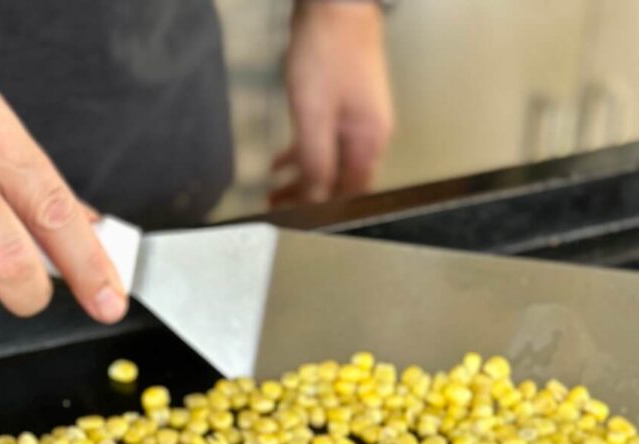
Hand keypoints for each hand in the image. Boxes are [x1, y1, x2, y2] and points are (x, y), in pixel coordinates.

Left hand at [271, 1, 393, 206]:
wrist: (335, 1)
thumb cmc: (327, 50)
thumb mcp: (314, 115)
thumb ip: (315, 163)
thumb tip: (315, 201)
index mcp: (368, 140)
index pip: (349, 194)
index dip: (323, 211)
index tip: (297, 221)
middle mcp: (369, 134)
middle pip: (339, 181)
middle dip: (308, 198)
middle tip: (279, 209)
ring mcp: (358, 118)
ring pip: (329, 162)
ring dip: (302, 178)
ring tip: (275, 191)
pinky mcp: (345, 104)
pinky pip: (325, 140)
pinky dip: (303, 154)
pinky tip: (282, 161)